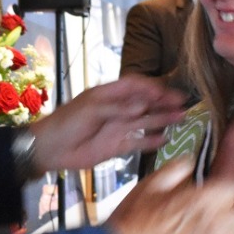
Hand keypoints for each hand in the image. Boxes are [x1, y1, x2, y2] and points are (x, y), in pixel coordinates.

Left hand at [30, 75, 186, 172]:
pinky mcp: (117, 146)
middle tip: (183, 103)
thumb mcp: (91, 110)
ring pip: (145, 122)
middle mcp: (118, 109)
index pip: (136, 85)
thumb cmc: (67, 122)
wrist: (51, 148)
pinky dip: (151, 141)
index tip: (168, 91)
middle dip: (163, 102)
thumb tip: (143, 106)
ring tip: (181, 117)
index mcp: (109, 94)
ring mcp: (119, 128)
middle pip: (145, 103)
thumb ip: (118, 108)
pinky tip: (166, 139)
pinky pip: (138, 143)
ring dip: (162, 119)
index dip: (152, 87)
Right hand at [105, 159, 233, 233]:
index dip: (224, 179)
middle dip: (229, 202)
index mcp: (202, 201)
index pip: (233, 185)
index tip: (215, 178)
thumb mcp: (149, 185)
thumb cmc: (130, 221)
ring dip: (226, 222)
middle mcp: (214, 226)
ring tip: (209, 220)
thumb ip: (176, 169)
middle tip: (212, 200)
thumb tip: (190, 163)